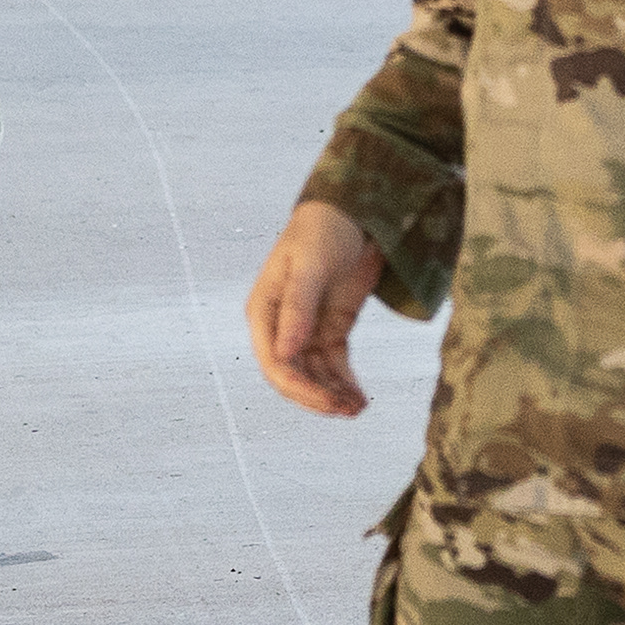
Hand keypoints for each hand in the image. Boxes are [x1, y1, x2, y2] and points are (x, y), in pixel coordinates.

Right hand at [246, 200, 381, 416]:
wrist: (350, 214)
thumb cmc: (321, 233)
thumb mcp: (309, 266)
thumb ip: (298, 307)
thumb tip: (285, 353)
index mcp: (264, 311)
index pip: (274, 362)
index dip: (298, 386)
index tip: (327, 400)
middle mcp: (280, 327)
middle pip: (293, 375)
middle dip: (318, 396)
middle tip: (348, 410)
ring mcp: (305, 330)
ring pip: (314, 375)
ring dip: (333, 394)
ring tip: (358, 408)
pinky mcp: (330, 330)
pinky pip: (334, 365)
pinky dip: (345, 383)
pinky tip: (359, 398)